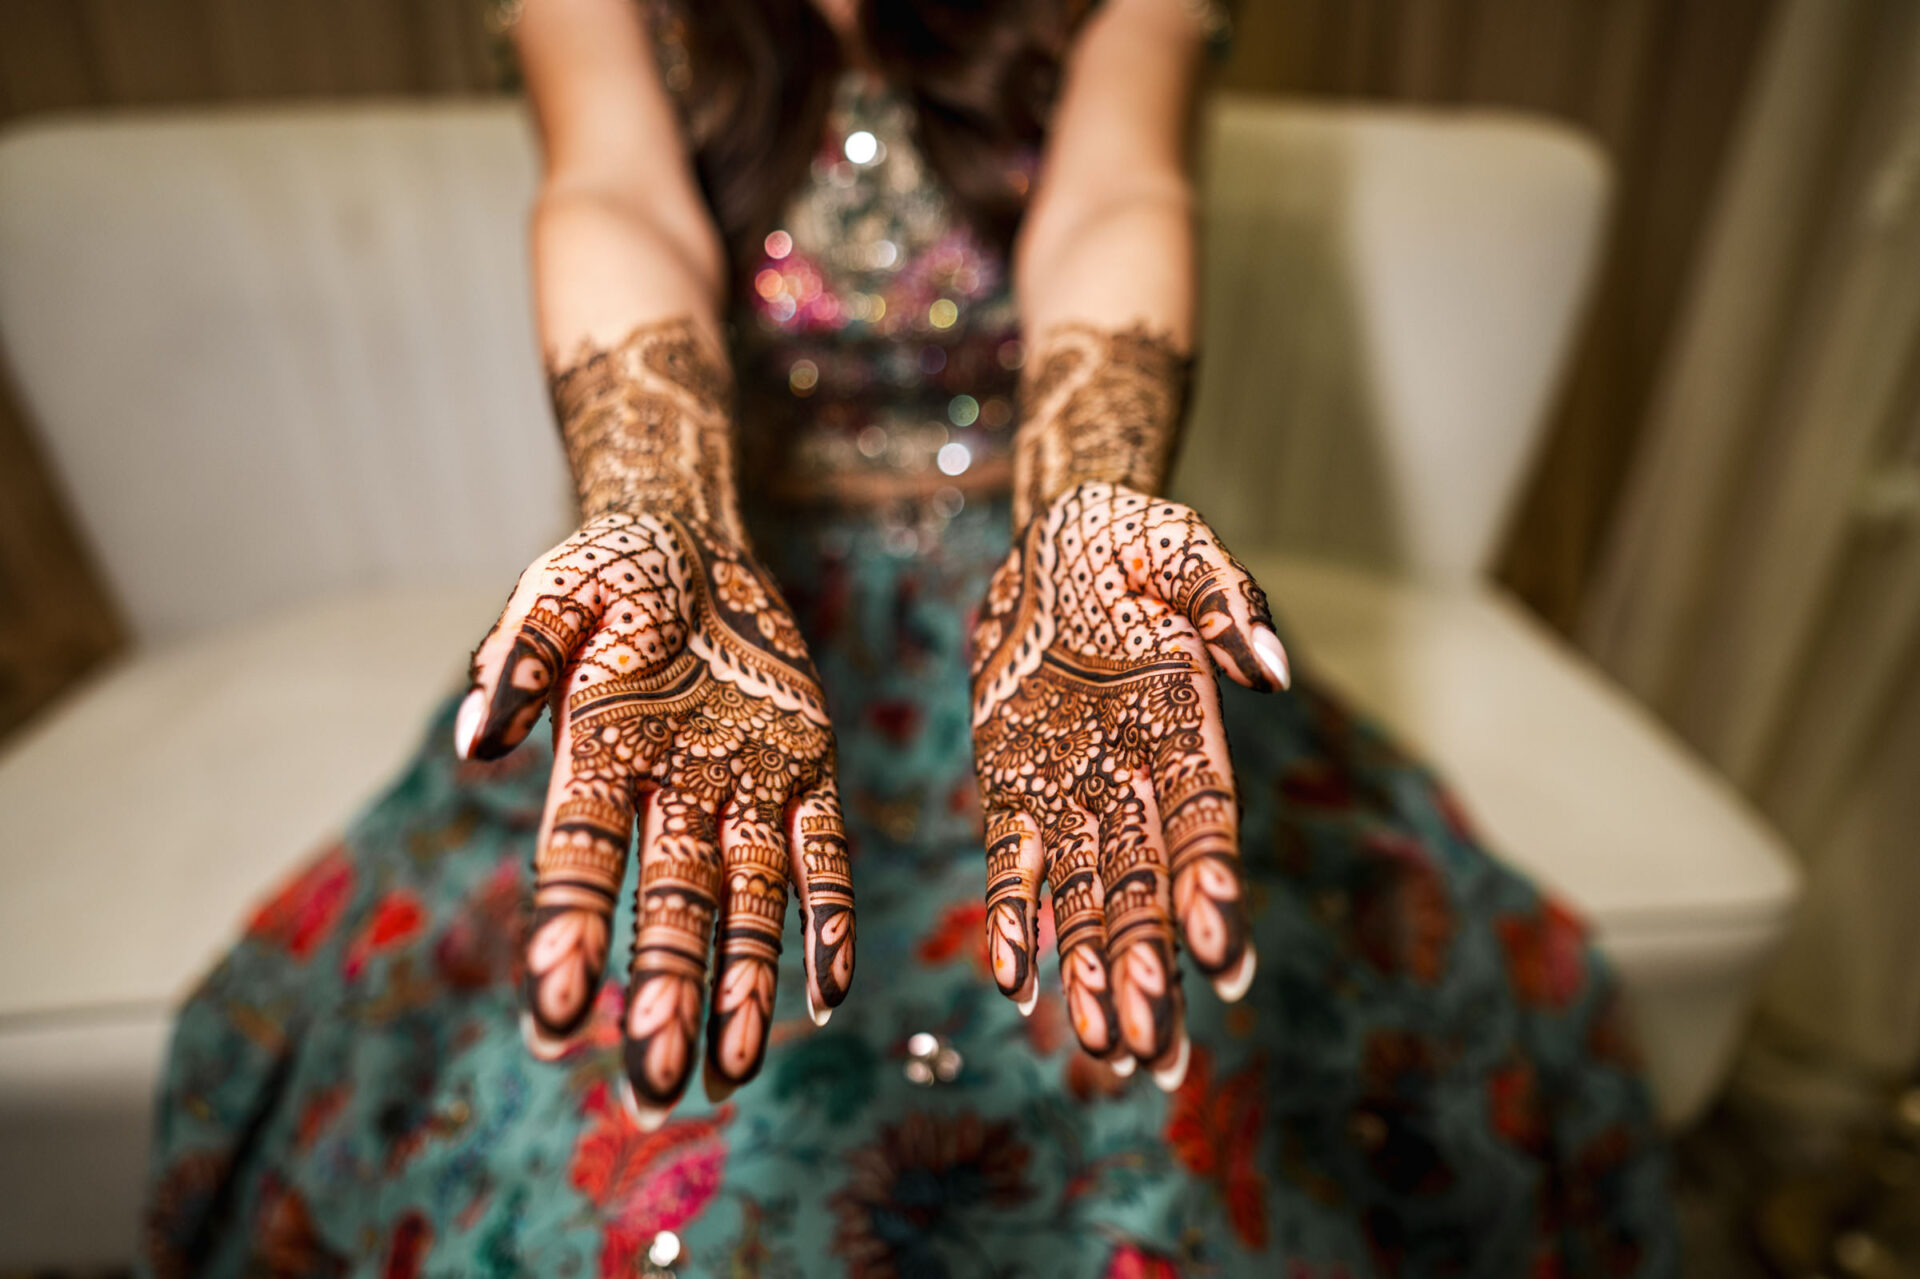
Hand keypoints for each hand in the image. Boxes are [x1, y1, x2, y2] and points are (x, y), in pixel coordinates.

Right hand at [459, 511, 853, 1126]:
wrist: (688, 540)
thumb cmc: (608, 572)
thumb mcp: (555, 593)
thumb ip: (518, 656)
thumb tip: (478, 737)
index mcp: (597, 761)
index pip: (579, 865)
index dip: (569, 937)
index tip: (557, 1018)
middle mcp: (670, 796)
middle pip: (668, 912)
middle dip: (663, 999)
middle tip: (656, 1091)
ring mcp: (744, 791)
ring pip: (747, 906)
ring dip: (742, 989)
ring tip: (732, 1077)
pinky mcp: (807, 771)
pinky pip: (824, 858)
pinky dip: (827, 922)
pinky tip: (830, 995)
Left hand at [969, 481, 1288, 1087]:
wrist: (1052, 541)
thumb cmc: (1128, 541)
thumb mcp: (1182, 545)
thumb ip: (1225, 598)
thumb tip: (1267, 668)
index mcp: (1187, 732)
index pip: (1206, 825)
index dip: (1213, 890)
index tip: (1224, 956)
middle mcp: (1137, 781)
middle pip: (1149, 887)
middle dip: (1154, 965)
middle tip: (1155, 1046)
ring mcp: (1074, 794)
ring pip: (1088, 899)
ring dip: (1097, 973)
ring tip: (1107, 1049)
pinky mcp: (1013, 790)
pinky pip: (1012, 867)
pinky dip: (1015, 922)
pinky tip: (1015, 984)